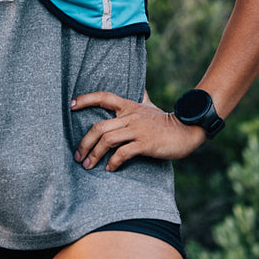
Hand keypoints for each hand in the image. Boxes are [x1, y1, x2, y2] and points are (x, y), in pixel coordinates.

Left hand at [70, 91, 207, 170]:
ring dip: (94, 154)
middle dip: (84, 143)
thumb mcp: (151, 106)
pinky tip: (110, 168)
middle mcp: (130, 116)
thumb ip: (142, 98)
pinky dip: (113, 162)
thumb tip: (140, 89)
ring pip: (107, 140)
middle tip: (78, 156)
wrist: (188, 130)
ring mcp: (137, 130)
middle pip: (99, 126)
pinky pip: (123, 153)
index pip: (103, 97)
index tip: (71, 105)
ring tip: (88, 165)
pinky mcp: (145, 143)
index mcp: (129, 106)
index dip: (86, 99)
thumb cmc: (167, 121)